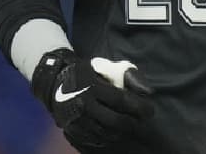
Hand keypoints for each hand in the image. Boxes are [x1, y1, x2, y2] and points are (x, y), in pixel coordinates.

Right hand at [30, 49, 154, 148]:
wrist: (55, 81)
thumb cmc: (87, 73)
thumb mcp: (106, 66)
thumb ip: (128, 75)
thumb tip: (148, 91)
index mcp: (93, 86)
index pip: (121, 100)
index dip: (139, 107)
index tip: (150, 111)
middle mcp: (84, 104)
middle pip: (115, 121)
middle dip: (132, 124)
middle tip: (139, 122)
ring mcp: (77, 119)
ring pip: (106, 133)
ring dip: (121, 132)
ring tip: (128, 127)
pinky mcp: (72, 129)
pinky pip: (94, 140)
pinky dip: (107, 138)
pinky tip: (114, 132)